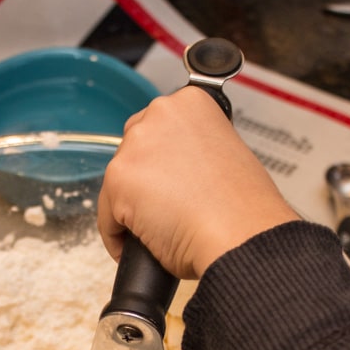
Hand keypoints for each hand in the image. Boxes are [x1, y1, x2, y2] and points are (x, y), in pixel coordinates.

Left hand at [97, 85, 298, 278]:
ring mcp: (136, 145)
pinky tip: (140, 247)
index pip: (158, 130)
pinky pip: (107, 217)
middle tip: (162, 210)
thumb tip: (174, 175)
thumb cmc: (242, 209)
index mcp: (191, 102)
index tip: (168, 183)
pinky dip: (118, 236)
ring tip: (157, 232)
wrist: (239, 235)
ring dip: (131, 209)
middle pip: (132, 151)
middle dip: (142, 182)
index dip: (162, 163)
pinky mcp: (118, 178)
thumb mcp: (225, 158)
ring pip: (117, 185)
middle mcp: (160, 113)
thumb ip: (192, 153)